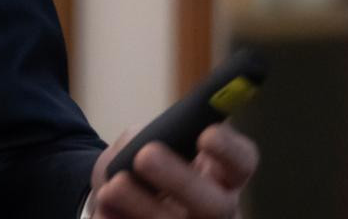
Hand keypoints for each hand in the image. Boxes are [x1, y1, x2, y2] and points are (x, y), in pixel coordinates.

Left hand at [87, 122, 258, 217]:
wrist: (108, 200)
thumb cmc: (132, 165)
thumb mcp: (138, 141)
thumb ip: (143, 138)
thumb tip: (141, 147)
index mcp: (219, 175)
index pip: (242, 162)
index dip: (230, 151)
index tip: (206, 135)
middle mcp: (215, 210)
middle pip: (219, 206)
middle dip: (181, 181)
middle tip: (145, 156)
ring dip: (143, 206)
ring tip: (113, 186)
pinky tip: (105, 212)